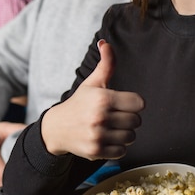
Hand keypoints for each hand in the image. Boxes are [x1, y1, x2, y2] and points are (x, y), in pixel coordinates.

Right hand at [41, 40, 143, 159]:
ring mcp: (98, 135)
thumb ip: (106, 64)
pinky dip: (116, 147)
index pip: (139, 103)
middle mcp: (100, 117)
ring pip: (131, 137)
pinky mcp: (96, 151)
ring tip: (110, 128)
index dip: (132, 103)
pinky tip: (105, 139)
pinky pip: (122, 152)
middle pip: (136, 121)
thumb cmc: (79, 103)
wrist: (56, 128)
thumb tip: (105, 43)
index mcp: (102, 98)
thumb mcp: (92, 83)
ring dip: (123, 133)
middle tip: (114, 116)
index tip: (122, 103)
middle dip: (128, 119)